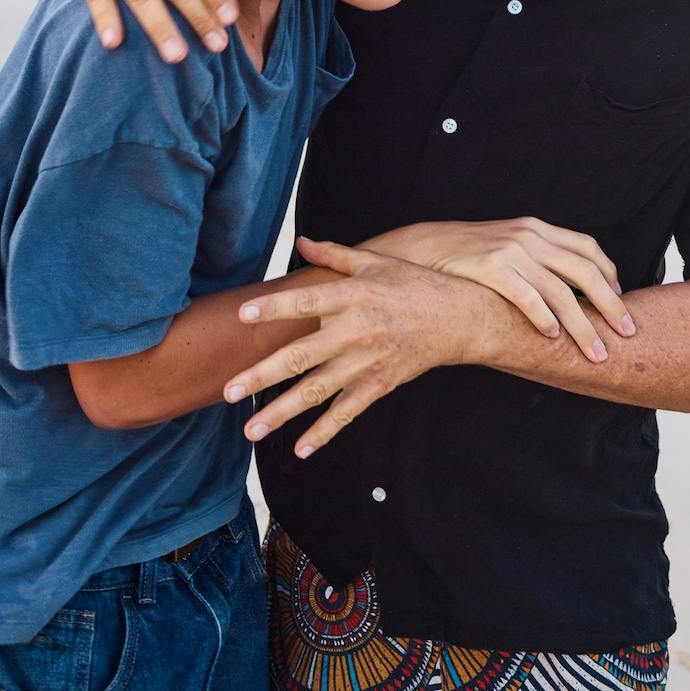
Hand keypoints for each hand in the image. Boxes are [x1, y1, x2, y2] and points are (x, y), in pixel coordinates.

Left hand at [224, 238, 498, 459]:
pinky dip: (324, 432)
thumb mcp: (375, 261)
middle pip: (301, 356)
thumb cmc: (413, 284)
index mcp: (352, 296)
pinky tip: (299, 449)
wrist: (460, 317)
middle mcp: (355, 331)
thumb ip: (334, 254)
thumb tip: (301, 241)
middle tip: (229, 391)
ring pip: (317, 390)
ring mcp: (367, 362)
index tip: (242, 315)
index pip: (305, 302)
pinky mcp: (379, 383)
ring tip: (251, 429)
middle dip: (261, 376)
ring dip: (282, 412)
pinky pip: (347, 411)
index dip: (274, 308)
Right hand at [360, 218, 634, 361]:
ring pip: (561, 291)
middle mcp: (528, 235)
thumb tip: (568, 290)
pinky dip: (545, 318)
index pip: (588, 248)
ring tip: (595, 351)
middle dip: (611, 306)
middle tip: (628, 333)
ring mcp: (509, 249)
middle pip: (585, 271)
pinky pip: (527, 296)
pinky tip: (552, 338)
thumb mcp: (505, 246)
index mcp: (535, 228)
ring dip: (583, 325)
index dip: (610, 276)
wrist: (418, 250)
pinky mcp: (489, 266)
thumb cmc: (464, 257)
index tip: (621, 302)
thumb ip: (535, 259)